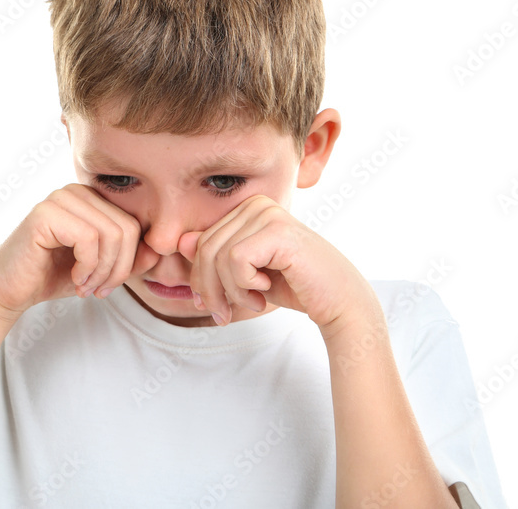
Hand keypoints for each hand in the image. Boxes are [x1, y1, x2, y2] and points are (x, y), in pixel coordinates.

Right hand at [0, 183, 157, 322]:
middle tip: (99, 290)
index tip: (108, 285)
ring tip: (86, 287)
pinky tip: (74, 279)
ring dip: (103, 271)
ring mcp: (60, 199)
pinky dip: (87, 268)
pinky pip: (89, 239)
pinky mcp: (45, 213)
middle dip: (118, 269)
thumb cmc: (52, 276)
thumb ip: (130, 259)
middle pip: (128, 229)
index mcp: (91, 199)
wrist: (9, 291)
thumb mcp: (100, 269)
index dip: (130, 262)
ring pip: (112, 234)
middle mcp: (76, 192)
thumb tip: (158, 250)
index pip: (134, 225)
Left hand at [177, 194, 379, 332]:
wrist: (337, 302)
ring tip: (254, 301)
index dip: (200, 279)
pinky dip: (244, 284)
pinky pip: (235, 259)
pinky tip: (266, 289)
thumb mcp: (243, 274)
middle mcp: (257, 204)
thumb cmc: (292, 286)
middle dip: (210, 288)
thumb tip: (180, 241)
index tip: (214, 306)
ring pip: (217, 255)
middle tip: (225, 314)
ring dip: (231, 290)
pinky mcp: (277, 230)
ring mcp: (268, 214)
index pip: (201, 242)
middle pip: (205, 248)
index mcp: (247, 209)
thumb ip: (215, 258)